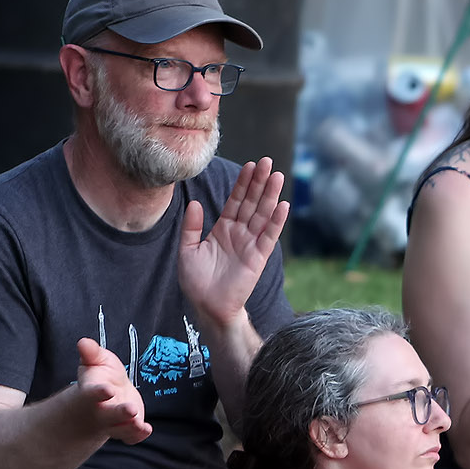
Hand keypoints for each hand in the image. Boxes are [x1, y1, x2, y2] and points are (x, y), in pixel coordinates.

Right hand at [75, 337, 149, 443]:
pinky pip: (130, 436)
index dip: (98, 392)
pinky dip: (138, 435)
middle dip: (119, 413)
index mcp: (90, 392)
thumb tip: (83, 342)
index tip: (107, 389)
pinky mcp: (125, 428)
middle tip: (131, 409)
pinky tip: (146, 430)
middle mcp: (101, 409)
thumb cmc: (98, 376)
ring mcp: (113, 422)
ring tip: (140, 424)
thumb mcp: (94, 361)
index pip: (92, 393)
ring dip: (130, 427)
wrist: (104, 396)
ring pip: (120, 428)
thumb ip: (91, 353)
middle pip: (108, 414)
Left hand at [178, 157, 289, 333]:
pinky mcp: (258, 258)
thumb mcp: (187, 249)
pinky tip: (282, 206)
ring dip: (270, 195)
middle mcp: (239, 233)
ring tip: (277, 176)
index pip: (236, 201)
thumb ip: (191, 226)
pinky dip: (276, 221)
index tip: (250, 165)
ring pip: (262, 215)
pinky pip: (269, 236)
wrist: (208, 307)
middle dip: (259, 182)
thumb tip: (195, 203)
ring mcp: (250, 244)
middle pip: (252, 202)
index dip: (243, 183)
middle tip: (267, 161)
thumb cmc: (197, 282)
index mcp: (224, 229)